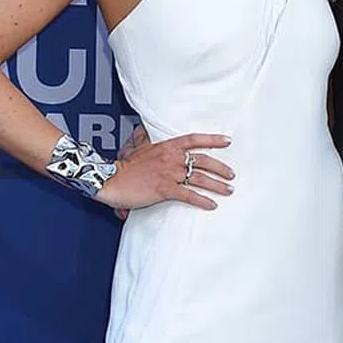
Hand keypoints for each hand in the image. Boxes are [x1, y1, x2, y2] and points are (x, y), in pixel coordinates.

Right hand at [95, 132, 234, 211]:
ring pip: (200, 178)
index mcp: (167, 146)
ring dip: (217, 185)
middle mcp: (171, 158)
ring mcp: (169, 173)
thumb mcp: (141, 149)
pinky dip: (202, 200)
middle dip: (220, 167)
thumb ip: (151, 146)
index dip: (212, 139)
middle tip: (231, 174)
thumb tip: (147, 138)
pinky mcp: (165, 189)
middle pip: (203, 160)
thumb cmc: (124, 167)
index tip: (227, 141)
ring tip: (228, 190)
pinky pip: (189, 195)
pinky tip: (211, 205)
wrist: (110, 178)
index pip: (195, 139)